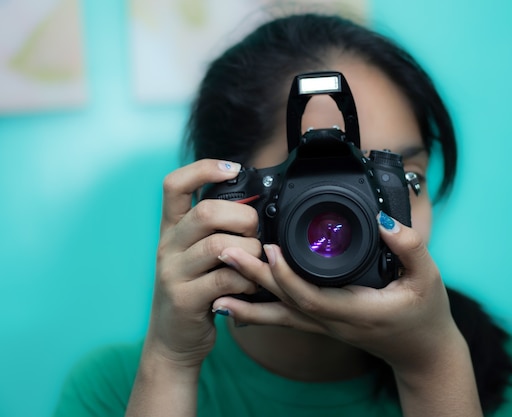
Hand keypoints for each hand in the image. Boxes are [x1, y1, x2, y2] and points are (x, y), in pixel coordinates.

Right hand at [144, 159, 260, 368]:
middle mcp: (168, 246)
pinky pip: (226, 279)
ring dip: (250, 251)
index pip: (174, 184)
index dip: (204, 169)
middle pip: (206, 212)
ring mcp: (173, 273)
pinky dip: (248, 280)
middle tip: (254, 233)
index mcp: (172, 229)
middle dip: (244, 218)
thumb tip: (254, 208)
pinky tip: (250, 286)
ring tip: (256, 263)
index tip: (232, 169)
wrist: (173, 341)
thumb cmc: (195, 291)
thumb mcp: (196, 256)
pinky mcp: (185, 299)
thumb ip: (215, 231)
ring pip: (220, 245)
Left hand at [212, 212, 459, 372]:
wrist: (421, 352)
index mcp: (356, 310)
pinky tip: (238, 304)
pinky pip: (286, 317)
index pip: (312, 297)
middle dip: (254, 279)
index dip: (288, 276)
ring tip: (216, 287)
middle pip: (285, 304)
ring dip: (247, 301)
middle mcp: (334, 322)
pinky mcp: (323, 324)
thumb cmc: (424, 314)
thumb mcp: (428, 277)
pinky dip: (259, 311)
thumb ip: (410, 247)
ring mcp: (326, 326)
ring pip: (280, 315)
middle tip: (225, 254)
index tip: (270, 249)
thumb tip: (384, 220)